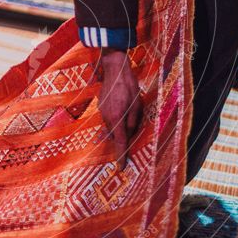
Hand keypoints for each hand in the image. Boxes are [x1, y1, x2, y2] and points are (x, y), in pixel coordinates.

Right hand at [98, 49, 142, 169]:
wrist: (114, 70)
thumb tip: (129, 133)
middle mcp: (107, 118)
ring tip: (129, 108)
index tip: (120, 167)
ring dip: (120, 125)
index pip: (120, 142)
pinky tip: (121, 104)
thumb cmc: (129, 87)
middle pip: (116, 134)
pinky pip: (109, 118)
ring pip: (112, 126)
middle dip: (123, 136)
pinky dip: (115, 117)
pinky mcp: (100, 107)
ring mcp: (102, 112)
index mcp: (117, 119)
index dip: (120, 156)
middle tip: (133, 123)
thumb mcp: (137, 105)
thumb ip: (133, 121)